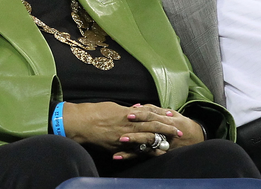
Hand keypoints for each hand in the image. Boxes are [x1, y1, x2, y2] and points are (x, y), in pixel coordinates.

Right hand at [61, 102, 182, 158]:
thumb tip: (138, 108)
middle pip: (152, 127)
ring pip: (145, 140)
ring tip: (170, 145)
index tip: (174, 117)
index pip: (151, 115)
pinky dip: (143, 152)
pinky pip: (133, 150)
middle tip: (180, 132)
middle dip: (167, 130)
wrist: (81, 122)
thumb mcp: (115, 107)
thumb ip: (128, 109)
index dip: (163, 117)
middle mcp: (128, 126)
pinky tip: (152, 154)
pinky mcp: (117, 147)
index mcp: (129, 114)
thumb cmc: (96, 111)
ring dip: (159, 142)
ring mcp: (124, 137)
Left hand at [112, 104, 204, 159]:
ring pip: (145, 145)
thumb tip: (138, 106)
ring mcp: (162, 144)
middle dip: (134, 132)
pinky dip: (131, 155)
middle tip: (121, 132)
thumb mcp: (172, 113)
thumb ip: (155, 110)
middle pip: (148, 131)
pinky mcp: (159, 153)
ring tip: (119, 144)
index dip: (140, 115)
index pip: (152, 116)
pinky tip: (119, 156)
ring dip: (132, 145)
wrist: (196, 137)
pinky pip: (144, 155)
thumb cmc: (181, 123)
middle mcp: (164, 133)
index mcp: (167, 120)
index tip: (128, 113)